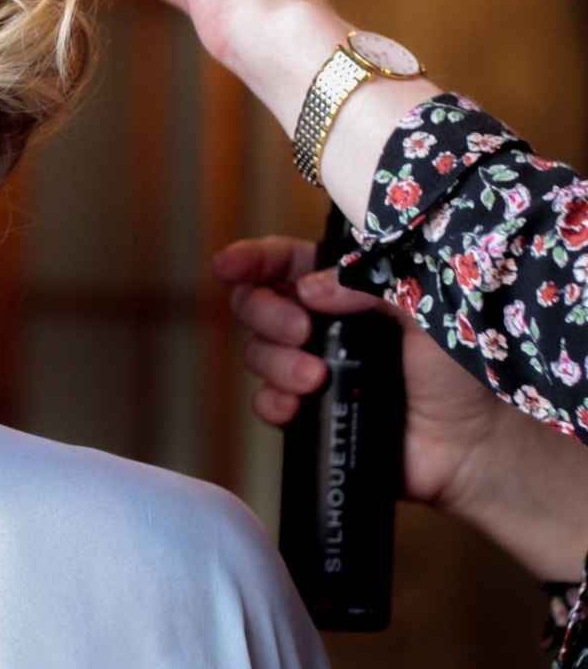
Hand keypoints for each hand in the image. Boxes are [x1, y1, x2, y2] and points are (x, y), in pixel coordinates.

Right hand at [216, 235, 587, 580]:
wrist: (477, 445)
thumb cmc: (463, 371)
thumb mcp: (426, 307)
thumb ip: (370, 285)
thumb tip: (310, 289)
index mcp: (349, 289)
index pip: (287, 261)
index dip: (252, 259)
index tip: (227, 266)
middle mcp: (324, 324)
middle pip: (257, 303)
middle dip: (266, 313)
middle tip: (301, 330)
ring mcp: (313, 367)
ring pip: (257, 352)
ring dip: (276, 362)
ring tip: (316, 377)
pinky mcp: (311, 412)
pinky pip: (265, 402)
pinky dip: (271, 402)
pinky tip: (296, 406)